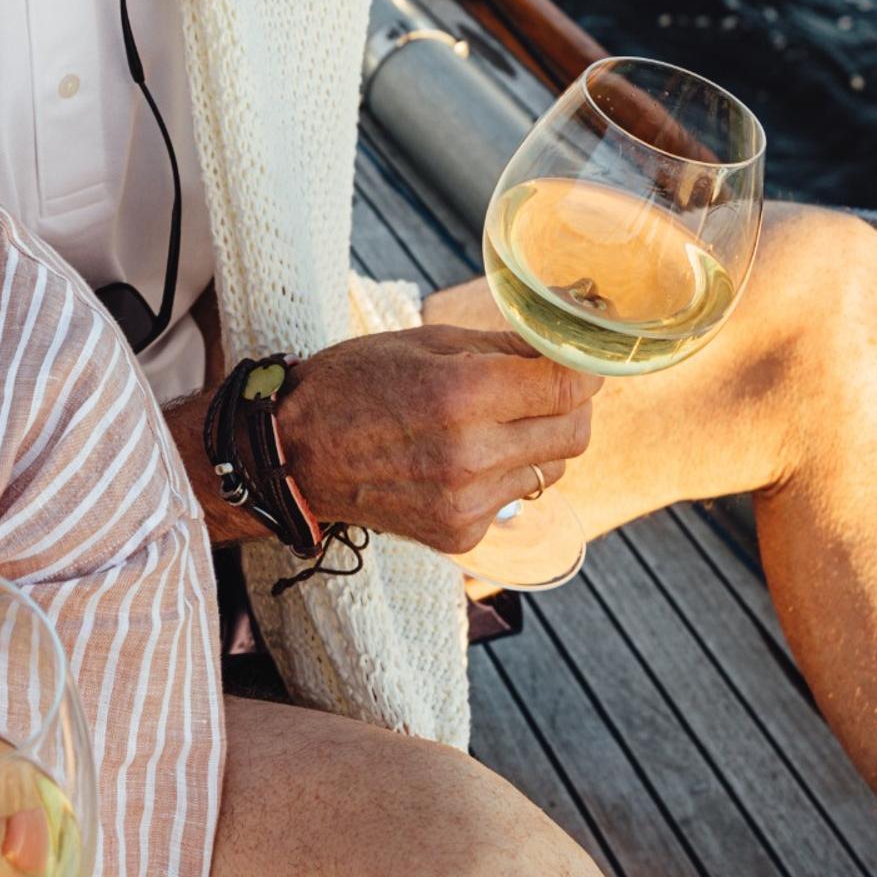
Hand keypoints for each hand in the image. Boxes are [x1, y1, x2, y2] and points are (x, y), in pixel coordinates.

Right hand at [278, 325, 600, 552]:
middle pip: (575, 433)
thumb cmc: (353, 385)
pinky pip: (514, 498)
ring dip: (538, 443)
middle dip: (570, 406)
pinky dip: (502, 476)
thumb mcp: (425, 343)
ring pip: (552, 470)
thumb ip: (504, 347)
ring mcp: (467, 502)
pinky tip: (459, 460)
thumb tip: (566, 342)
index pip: (568, 387)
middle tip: (541, 389)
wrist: (293, 456)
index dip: (583, 369)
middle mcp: (470, 454)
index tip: (578, 361)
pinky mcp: (461, 534)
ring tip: (489, 425)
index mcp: (461, 394)